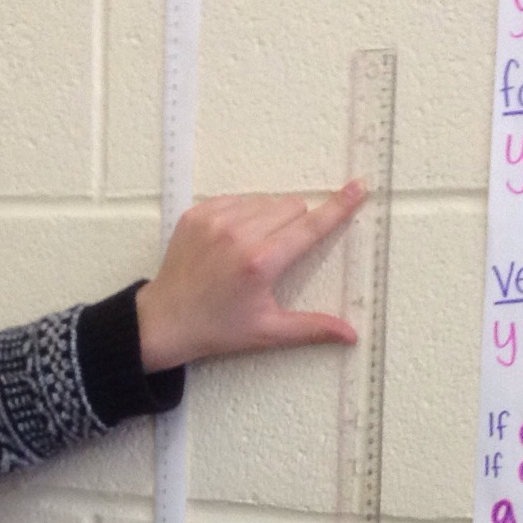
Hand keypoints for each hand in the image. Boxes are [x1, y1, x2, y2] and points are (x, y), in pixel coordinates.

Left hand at [134, 182, 366, 370]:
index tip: (357, 188)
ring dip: (270, 217)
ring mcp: (215, 220)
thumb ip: (313, 328)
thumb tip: (351, 335)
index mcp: (261, 262)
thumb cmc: (218, 328)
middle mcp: (239, 234)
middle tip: (279, 254)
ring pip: (265, 200)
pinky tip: (234, 240)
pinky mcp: (197, 213)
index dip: (338, 208)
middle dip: (296, 224)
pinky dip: (244, 213)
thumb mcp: (268, 332)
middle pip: (291, 206)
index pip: (310, 226)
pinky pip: (237, 198)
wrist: (165, 321)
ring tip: (254, 249)